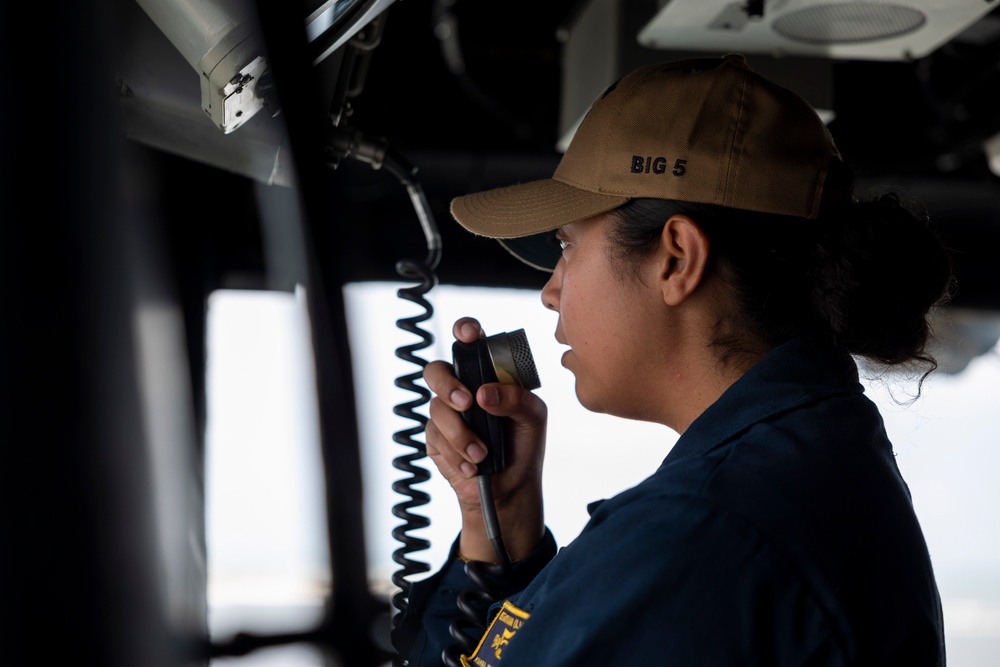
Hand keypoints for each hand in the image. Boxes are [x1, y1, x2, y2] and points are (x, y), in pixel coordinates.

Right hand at [423, 317, 547, 562]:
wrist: (511, 488)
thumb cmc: (524, 445)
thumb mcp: (534, 418)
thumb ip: (517, 399)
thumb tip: (484, 393)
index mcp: (487, 375)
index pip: (470, 343)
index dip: (464, 330)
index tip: (469, 334)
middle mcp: (463, 388)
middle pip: (437, 370)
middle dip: (448, 385)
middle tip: (466, 403)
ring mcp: (445, 413)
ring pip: (436, 408)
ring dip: (461, 434)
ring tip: (482, 453)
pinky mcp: (434, 438)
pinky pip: (435, 437)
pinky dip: (457, 453)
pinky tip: (473, 465)